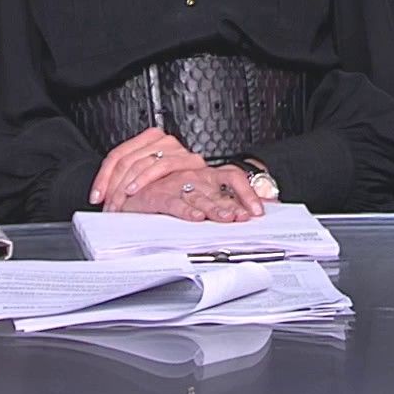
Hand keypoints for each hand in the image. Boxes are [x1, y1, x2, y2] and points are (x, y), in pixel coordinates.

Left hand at [91, 127, 205, 208]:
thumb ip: (128, 179)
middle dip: (113, 186)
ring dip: (126, 187)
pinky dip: (144, 179)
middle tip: (110, 206)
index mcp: (149, 138)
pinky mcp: (189, 160)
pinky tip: (134, 190)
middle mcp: (163, 140)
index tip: (97, 195)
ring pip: (141, 163)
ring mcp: (177, 149)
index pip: (117, 155)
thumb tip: (102, 195)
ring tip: (121, 204)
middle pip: (127, 160)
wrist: (215, 188)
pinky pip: (162, 165)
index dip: (103, 177)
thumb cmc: (175, 185)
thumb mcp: (146, 179)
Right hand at [120, 165, 264, 221]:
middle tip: (244, 218)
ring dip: (215, 208)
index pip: (234, 178)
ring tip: (226, 218)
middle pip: (219, 192)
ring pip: (200, 197)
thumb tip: (255, 206)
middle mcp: (195, 178)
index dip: (248, 193)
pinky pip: (175, 203)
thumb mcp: (199, 190)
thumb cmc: (168, 188)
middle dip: (233, 206)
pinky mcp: (160, 196)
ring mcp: (177, 186)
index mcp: (207, 175)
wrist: (134, 187)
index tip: (258, 209)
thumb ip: (224, 198)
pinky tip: (195, 217)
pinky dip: (186, 210)